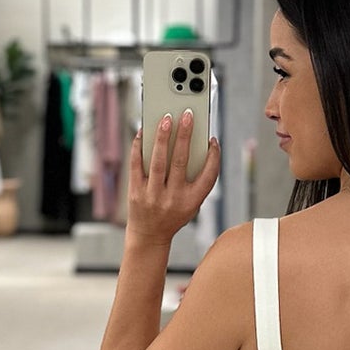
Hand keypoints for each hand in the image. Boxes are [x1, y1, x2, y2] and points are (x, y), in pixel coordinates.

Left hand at [128, 110, 220, 244]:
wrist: (149, 236)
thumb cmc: (173, 213)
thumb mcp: (191, 203)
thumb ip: (196, 179)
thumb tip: (194, 143)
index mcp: (191, 202)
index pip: (208, 176)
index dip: (214, 157)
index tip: (213, 140)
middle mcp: (173, 199)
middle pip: (181, 162)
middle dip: (185, 135)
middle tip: (187, 114)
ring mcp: (153, 196)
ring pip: (158, 161)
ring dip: (162, 137)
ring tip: (166, 118)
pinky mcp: (135, 192)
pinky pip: (137, 164)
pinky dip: (140, 146)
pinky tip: (143, 131)